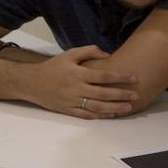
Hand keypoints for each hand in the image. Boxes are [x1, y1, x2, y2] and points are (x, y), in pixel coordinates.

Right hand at [22, 45, 137, 117]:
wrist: (32, 83)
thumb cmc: (53, 67)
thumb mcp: (69, 54)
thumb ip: (88, 51)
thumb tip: (107, 54)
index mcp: (78, 73)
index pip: (104, 76)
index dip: (120, 77)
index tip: (134, 78)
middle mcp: (77, 88)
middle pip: (103, 94)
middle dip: (121, 95)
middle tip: (136, 95)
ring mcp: (72, 101)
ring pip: (97, 107)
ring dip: (114, 108)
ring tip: (128, 108)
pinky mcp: (68, 110)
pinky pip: (86, 115)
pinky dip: (100, 116)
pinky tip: (111, 115)